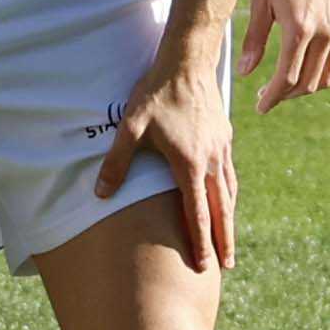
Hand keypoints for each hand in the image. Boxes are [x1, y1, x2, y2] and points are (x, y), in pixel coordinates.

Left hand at [96, 34, 238, 270]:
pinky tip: (226, 201)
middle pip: (221, 210)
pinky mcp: (225, 139)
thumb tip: (100, 194)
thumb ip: (117, 163)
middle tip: (226, 266)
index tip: (203, 265)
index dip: (199, 241)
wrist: (187, 63)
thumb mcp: (130, 128)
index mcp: (190, 164)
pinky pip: (230, 175)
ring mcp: (222, 150)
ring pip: (229, 193)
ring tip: (228, 243)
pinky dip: (229, 195)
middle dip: (223, 240)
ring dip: (229, 220)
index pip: (197, 213)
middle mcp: (212, 161)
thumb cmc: (155, 95)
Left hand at [239, 0, 329, 111]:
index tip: (261, 107)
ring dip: (306, 88)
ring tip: (286, 86)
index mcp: (299, 28)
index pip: (286, 78)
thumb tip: (246, 73)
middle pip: (307, 82)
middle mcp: (325, 33)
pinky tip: (310, 74)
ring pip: (327, 77)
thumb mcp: (260, 1)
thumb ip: (254, 39)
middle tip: (268, 96)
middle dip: (286, 95)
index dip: (272, 98)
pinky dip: (328, 76)